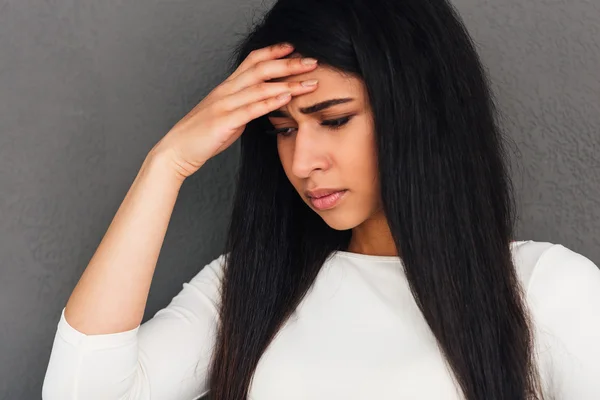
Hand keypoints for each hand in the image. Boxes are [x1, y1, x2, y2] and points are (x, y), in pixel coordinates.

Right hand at [150, 42, 318, 180]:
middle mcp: (226, 91)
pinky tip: (287, 97)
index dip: (274, 52)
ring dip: (288, 82)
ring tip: (310, 82)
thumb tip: (264, 105)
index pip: (252, 61)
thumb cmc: (202, 136)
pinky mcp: (224, 121)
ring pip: (259, 86)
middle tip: (313, 62)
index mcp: (227, 88)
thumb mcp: (228, 117)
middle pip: (260, 68)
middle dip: (289, 63)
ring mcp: (224, 105)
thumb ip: (245, 108)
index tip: (295, 49)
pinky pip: (251, 109)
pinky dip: (271, 102)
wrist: (177, 151)